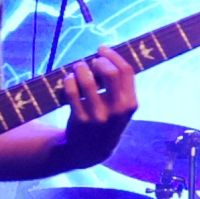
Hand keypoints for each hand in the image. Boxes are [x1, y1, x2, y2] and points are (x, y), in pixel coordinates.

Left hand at [59, 46, 137, 161]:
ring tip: (78, 68)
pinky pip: (72, 91)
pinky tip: (69, 79)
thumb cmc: (106, 119)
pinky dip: (69, 80)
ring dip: (80, 68)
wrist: (91, 150)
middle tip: (91, 62)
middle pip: (110, 72)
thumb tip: (107, 53)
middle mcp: (117, 110)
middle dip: (98, 61)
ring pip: (87, 80)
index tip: (101, 49)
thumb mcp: (120, 107)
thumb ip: (119, 85)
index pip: (126, 71)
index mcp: (131, 103)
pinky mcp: (80, 119)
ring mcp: (99, 116)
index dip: (113, 55)